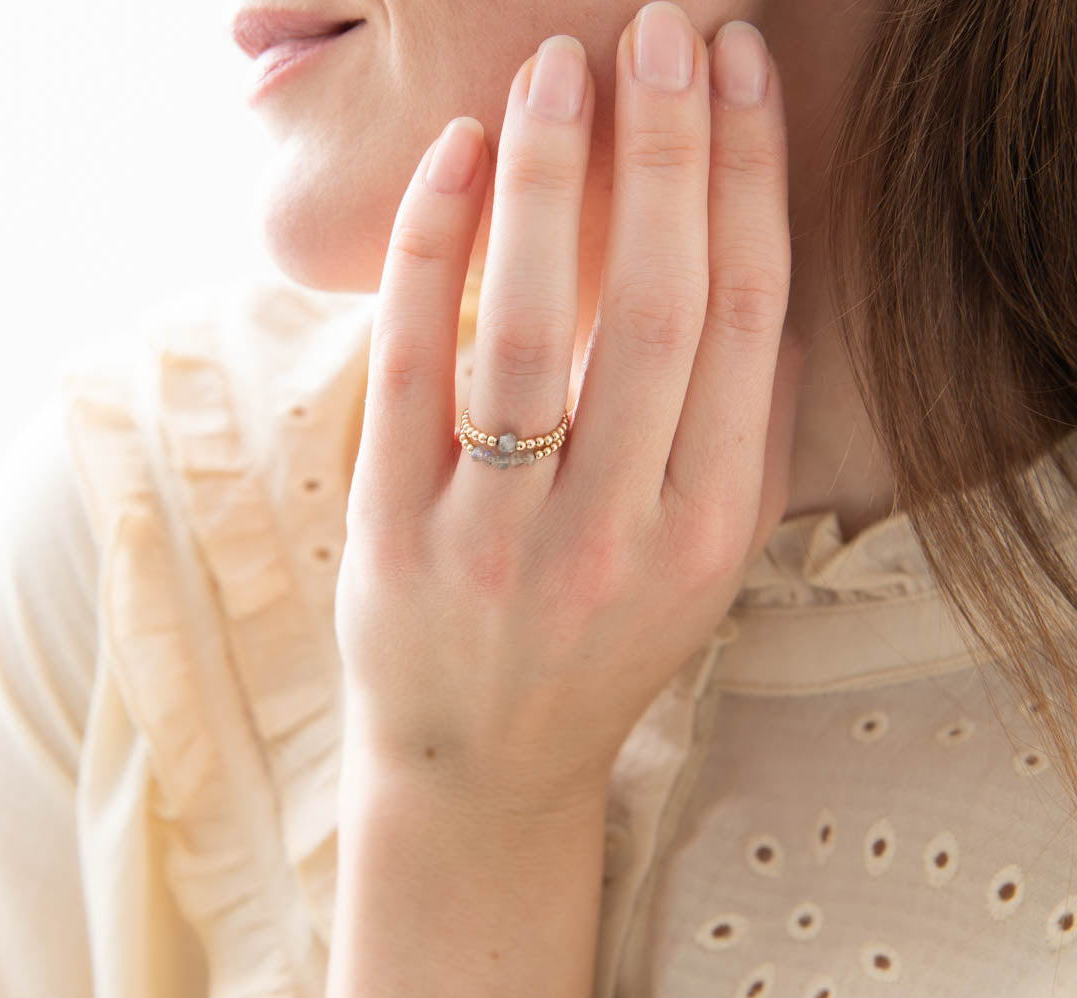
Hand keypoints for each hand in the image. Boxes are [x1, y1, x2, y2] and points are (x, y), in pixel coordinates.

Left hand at [335, 3, 797, 817]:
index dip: (750, 183)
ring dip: (554, 181)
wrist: (482, 767)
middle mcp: (619, 534)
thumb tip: (755, 281)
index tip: (740, 77)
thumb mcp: (696, 567)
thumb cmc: (592, 651)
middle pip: (660, 306)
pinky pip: (414, 368)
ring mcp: (503, 539)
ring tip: (559, 68)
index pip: (749, 322)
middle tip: (665, 31)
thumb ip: (733, 442)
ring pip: (536, 328)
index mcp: (711, 531)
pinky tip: (455, 161)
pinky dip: (432, 250)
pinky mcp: (399, 535)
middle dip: (671, 152)